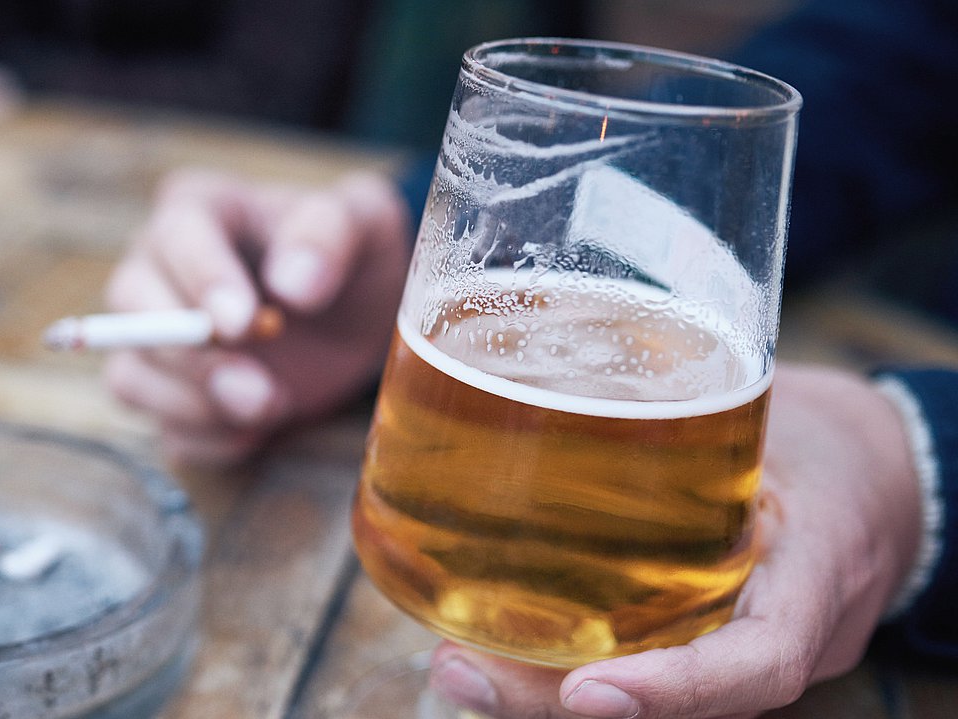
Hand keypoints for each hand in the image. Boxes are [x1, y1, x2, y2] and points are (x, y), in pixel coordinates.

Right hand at [103, 168, 410, 465]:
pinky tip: (260, 433)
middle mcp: (159, 269)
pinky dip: (209, 441)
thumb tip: (293, 284)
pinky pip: (165, 431)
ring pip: (132, 377)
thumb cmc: (354, 252)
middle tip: (258, 387)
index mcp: (199, 209)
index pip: (177, 238)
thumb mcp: (363, 221)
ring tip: (273, 406)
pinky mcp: (174, 396)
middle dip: (193, 357)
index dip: (203, 282)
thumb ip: (329, 233)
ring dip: (197, 406)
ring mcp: (157, 339)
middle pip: (132, 311)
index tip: (242, 324)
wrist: (361, 314)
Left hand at [428, 364, 924, 717]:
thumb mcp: (775, 410)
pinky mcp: (708, 640)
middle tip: (458, 674)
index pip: (761, 659)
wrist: (878, 472)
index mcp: (815, 576)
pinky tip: (486, 646)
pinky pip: (640, 664)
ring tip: (454, 668)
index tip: (587, 692)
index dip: (678, 689)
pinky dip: (562, 664)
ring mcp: (742, 648)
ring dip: (541, 690)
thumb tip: (558, 348)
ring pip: (648, 694)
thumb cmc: (817, 433)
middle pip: (677, 703)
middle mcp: (781, 635)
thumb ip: (697, 404)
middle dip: (557, 702)